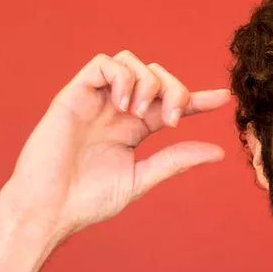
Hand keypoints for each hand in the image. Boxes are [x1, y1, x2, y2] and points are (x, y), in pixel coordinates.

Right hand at [0, 49, 229, 242]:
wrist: (49, 208)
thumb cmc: (88, 200)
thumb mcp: (142, 178)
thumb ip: (176, 160)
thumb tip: (218, 152)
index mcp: (134, 129)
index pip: (172, 104)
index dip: (198, 98)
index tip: (224, 98)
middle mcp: (117, 110)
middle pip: (157, 76)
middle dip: (175, 89)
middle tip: (173, 119)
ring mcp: (96, 100)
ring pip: (132, 62)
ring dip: (147, 83)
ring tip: (141, 115)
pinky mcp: (74, 95)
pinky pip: (102, 64)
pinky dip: (121, 76)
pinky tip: (123, 105)